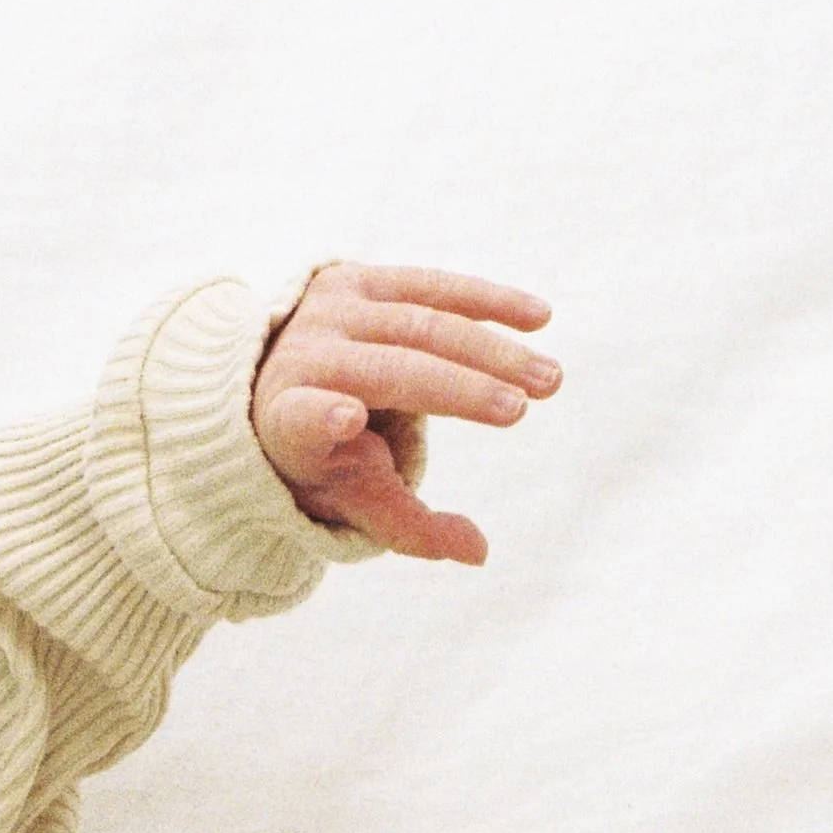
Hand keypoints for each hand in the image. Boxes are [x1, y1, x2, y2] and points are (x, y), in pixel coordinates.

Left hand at [251, 261, 558, 561]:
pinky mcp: (364, 279)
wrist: (283, 378)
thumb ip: (410, 529)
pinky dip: (489, 302)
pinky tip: (540, 319)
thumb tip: (479, 552)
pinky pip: (433, 287)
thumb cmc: (324, 457)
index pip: (302, 419)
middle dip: (460, 387)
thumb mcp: (353, 500)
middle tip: (521, 409)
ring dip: (492, 349)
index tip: (345, 419)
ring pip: (423, 324)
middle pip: (390, 369)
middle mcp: (305, 355)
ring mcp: (333, 310)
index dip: (321, 417)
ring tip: (549, 378)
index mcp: (287, 418)